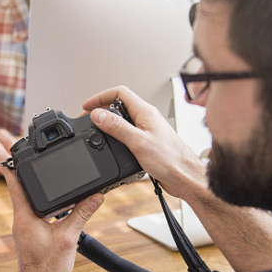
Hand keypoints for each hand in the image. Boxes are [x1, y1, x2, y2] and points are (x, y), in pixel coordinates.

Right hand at [0, 129, 18, 177]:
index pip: (5, 137)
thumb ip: (19, 146)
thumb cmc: (3, 146)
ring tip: (3, 172)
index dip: (10, 145)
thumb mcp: (12, 145)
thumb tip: (32, 150)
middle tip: (9, 163)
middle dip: (1, 155)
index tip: (15, 154)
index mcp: (0, 134)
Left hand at [1, 158, 102, 271]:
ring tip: (35, 174)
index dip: (9, 167)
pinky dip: (38, 203)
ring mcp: (24, 228)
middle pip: (19, 190)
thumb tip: (95, 197)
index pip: (14, 186)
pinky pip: (32, 213)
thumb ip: (82, 214)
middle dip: (21, 173)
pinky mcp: (29, 235)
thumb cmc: (49, 267)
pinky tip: (49, 204)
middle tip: (19, 155)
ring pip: (26, 202)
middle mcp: (20, 220)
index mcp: (24, 217)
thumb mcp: (68, 236)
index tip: (2, 152)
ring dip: (31, 189)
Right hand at [83, 86, 205, 199]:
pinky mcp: (147, 143)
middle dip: (102, 110)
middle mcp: (147, 119)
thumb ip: (117, 127)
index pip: (120, 93)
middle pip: (119, 105)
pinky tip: (112, 146)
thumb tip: (98, 114)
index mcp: (146, 112)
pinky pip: (128, 134)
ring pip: (123, 121)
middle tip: (88, 120)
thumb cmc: (170, 160)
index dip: (100, 97)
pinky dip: (116, 137)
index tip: (87, 106)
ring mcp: (147, 131)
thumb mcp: (138, 142)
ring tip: (96, 131)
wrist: (184, 177)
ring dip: (108, 124)